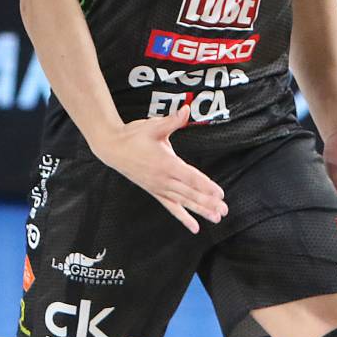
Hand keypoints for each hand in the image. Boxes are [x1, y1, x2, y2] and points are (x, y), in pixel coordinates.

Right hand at [94, 104, 227, 233]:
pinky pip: (172, 207)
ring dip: (201, 210)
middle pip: (189, 193)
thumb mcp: (154, 126)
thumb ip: (172, 120)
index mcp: (165, 163)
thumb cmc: (134, 135)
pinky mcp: (155, 191)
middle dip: (208, 202)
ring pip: (183, 202)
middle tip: (224, 209)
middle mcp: (163, 179)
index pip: (190, 177)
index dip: (205, 186)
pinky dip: (183, 217)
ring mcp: (159, 187)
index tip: (219, 193)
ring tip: (216, 218)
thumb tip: (186, 109)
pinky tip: (195, 227)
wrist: (112, 148)